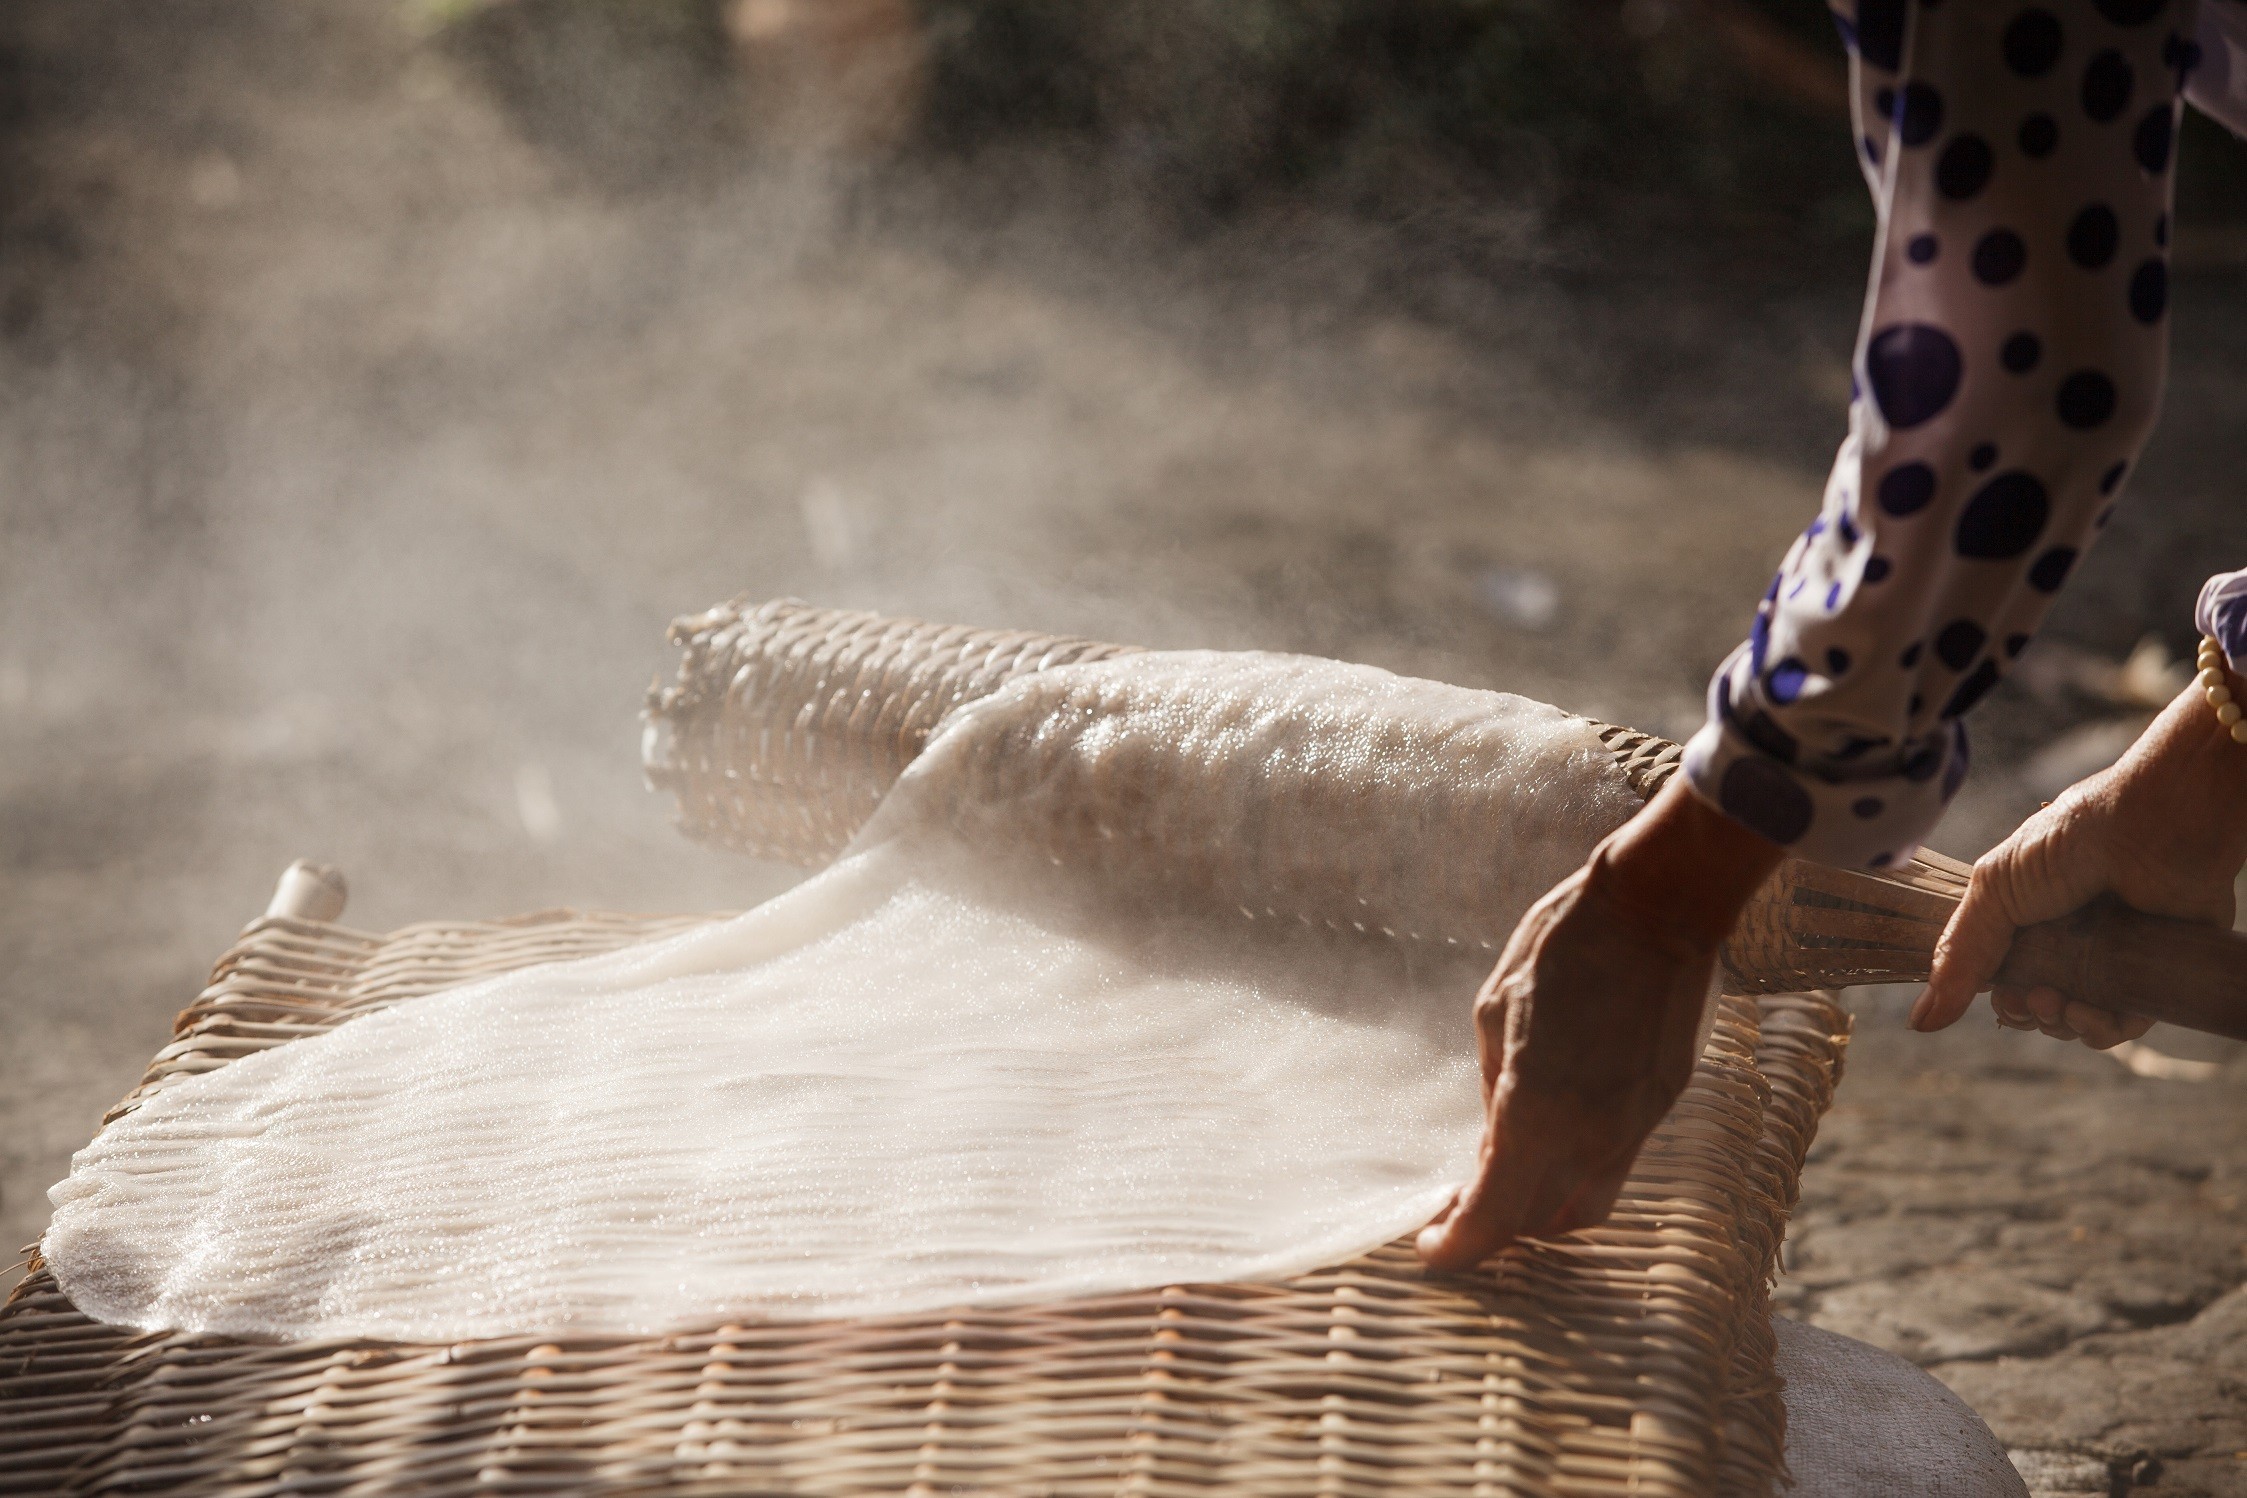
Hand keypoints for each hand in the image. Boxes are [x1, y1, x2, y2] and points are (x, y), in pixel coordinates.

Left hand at [1415, 776, 1781, 1270]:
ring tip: (1503, 1179)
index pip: (1494, 1217)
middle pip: (1538, 1224)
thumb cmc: (1561, 946)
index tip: (1431, 1246)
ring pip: (1584, 1205)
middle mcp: (1590, 1136)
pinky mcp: (1659, 1105)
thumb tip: (1494, 1139)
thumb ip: (1494, 1089)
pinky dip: (1576, 1173)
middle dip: (1494, 1229)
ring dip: (1540, 1207)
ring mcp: (1633, 1125)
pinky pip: (1613, 1166)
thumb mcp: (1495, 1012)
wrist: (1656, 910)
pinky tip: (1550, 1142)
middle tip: (1459, 1207)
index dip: (1458, 1246)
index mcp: (1536, 1112)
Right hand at [1914, 669, 2246, 1046]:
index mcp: (2028, 917)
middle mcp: (2069, 940)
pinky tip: (2084, 1014)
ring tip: (2056, 1002)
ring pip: (2077, 1020)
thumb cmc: (2068, 845)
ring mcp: (2111, 958)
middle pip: (2035, 1004)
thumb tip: (1920, 1023)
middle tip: (2026, 1000)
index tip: (1995, 995)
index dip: (1994, 994)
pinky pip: (2124, 1023)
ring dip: (2059, 1024)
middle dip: (2024, 1012)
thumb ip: (1959, 957)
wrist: (2148, 830)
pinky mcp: (2153, 972)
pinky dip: (2100, 1030)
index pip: (2001, 974)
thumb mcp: (1993, 893)